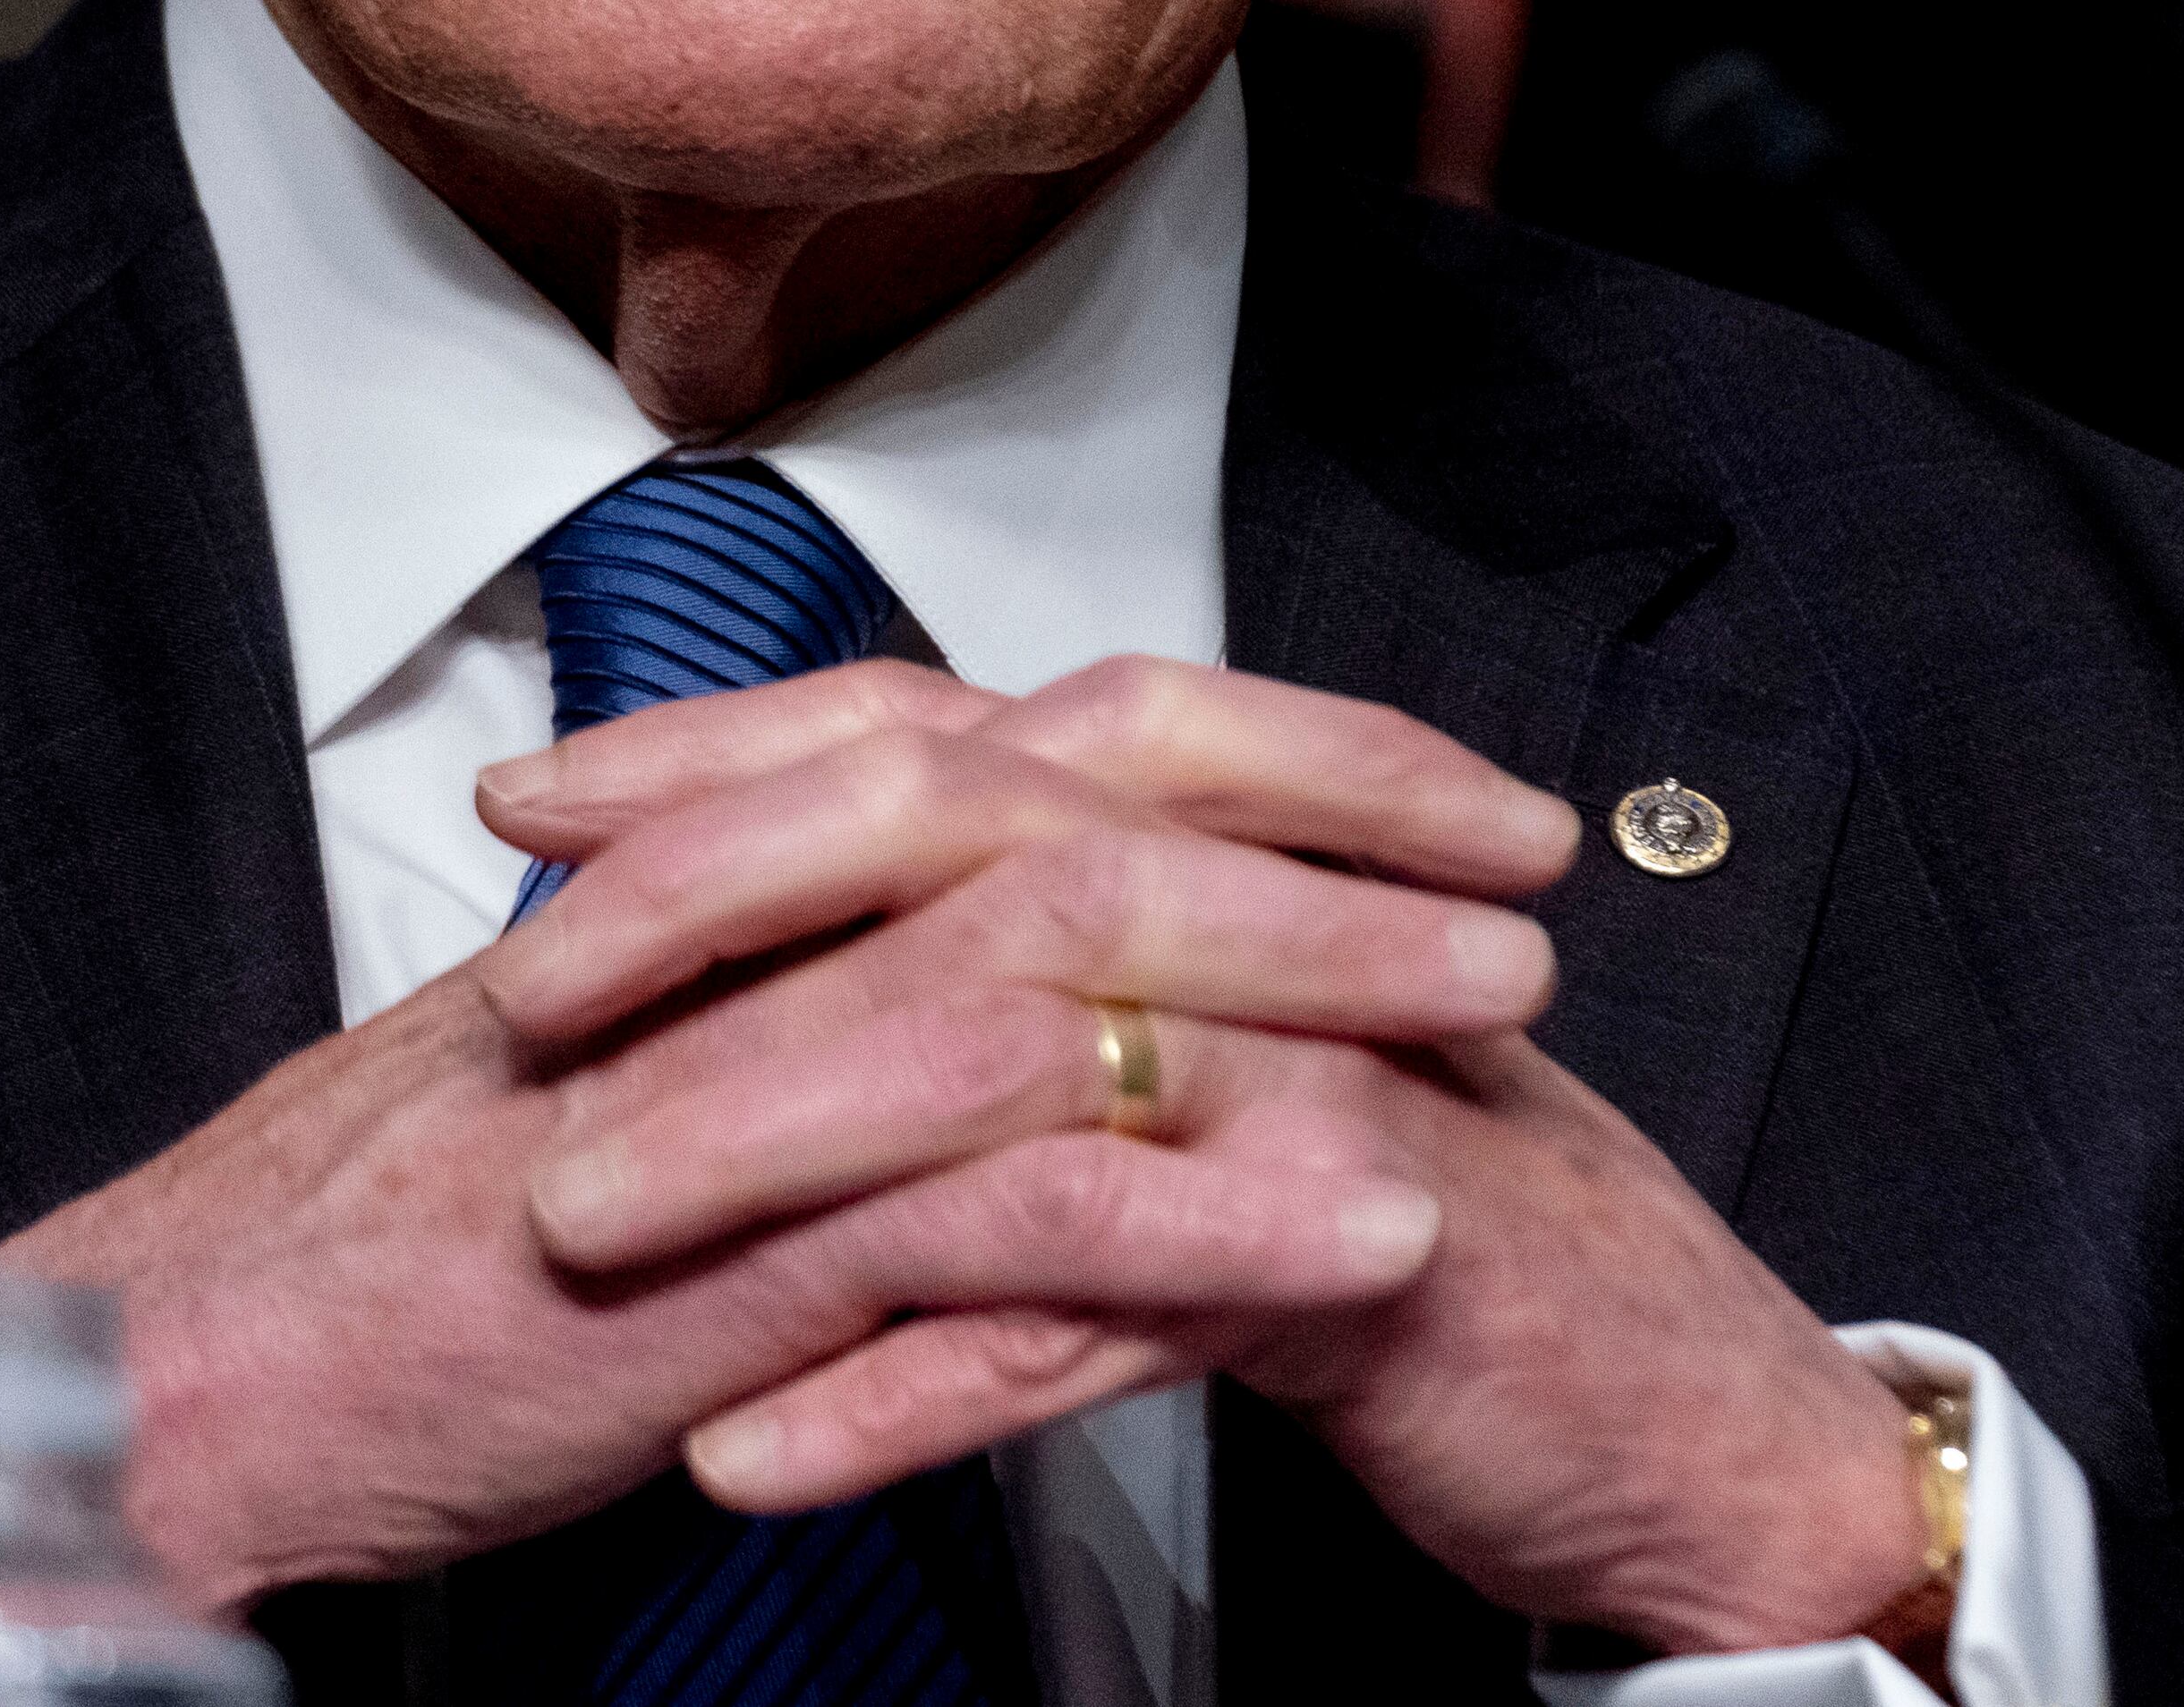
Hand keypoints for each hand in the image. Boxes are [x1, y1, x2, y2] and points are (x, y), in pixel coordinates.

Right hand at [0, 662, 1466, 1615]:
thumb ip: (776, 1002)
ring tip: (1498, 1009)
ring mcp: (743, 1080)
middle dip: (1326, 812)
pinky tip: (1365, 1226)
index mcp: (730, 882)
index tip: (1407, 777)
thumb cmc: (392, 1250)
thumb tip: (941, 973)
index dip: (1236, 737)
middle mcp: (747, 934)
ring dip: (1315, 983)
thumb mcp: (618, 1078)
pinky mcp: (735, 1256)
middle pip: (1081, 798)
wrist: (194, 1374)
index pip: (1021, 735)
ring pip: (1074, 970)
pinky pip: (1010, 1211)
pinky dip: (1204, 1214)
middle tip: (1515, 850)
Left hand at [482, 658, 1934, 1656]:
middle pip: (946, 843)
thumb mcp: (1190, 1064)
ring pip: (999, 1058)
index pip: (921, 735)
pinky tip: (753, 1448)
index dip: (715, 758)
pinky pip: (1093, 1304)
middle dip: (711, 906)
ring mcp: (1306, 1063)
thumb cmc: (1396, 1228)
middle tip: (519, 995)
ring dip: (762, 1146)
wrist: (1664, 1404)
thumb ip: (1016, 972)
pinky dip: (910, 1389)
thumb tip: (776, 932)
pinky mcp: (1353, 1243)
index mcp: (1190, 851)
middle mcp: (1246, 913)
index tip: (528, 808)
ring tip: (572, 1228)